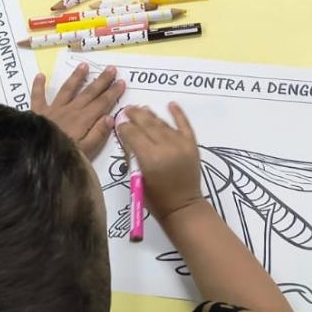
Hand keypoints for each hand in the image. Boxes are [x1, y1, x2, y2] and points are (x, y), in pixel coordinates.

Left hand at [31, 63, 124, 156]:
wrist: (34, 154)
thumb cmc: (63, 157)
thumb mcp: (85, 151)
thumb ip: (97, 134)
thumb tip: (110, 117)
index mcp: (83, 120)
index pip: (101, 103)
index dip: (112, 93)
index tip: (121, 82)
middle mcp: (70, 110)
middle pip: (88, 93)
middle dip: (101, 81)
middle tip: (111, 69)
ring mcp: (53, 110)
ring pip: (67, 90)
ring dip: (76, 77)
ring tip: (84, 65)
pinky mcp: (38, 112)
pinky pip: (38, 97)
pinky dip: (39, 86)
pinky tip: (40, 75)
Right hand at [115, 103, 204, 219]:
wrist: (183, 207)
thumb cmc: (155, 199)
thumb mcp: (137, 178)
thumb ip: (133, 156)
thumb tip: (126, 136)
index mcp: (150, 158)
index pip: (133, 134)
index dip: (124, 126)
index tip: (118, 122)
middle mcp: (166, 147)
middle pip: (147, 125)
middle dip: (135, 116)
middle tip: (127, 109)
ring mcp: (181, 144)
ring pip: (162, 124)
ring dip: (151, 115)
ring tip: (141, 109)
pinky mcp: (192, 145)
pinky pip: (184, 125)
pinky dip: (178, 114)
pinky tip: (171, 105)